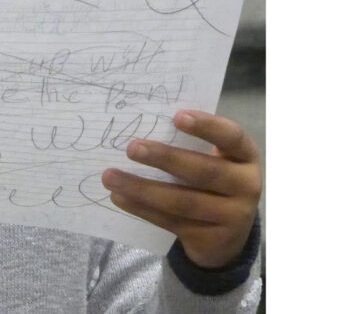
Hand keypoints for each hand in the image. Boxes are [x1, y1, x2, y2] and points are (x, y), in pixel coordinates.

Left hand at [102, 110, 261, 268]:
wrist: (227, 235)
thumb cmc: (212, 181)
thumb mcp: (213, 160)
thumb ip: (189, 144)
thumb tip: (140, 124)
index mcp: (245, 156)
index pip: (232, 137)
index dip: (207, 126)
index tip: (177, 116)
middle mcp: (246, 185)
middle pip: (204, 171)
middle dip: (165, 158)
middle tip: (131, 148)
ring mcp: (232, 216)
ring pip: (182, 201)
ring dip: (142, 188)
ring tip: (110, 176)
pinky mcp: (212, 238)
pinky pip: (172, 222)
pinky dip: (142, 209)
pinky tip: (119, 197)